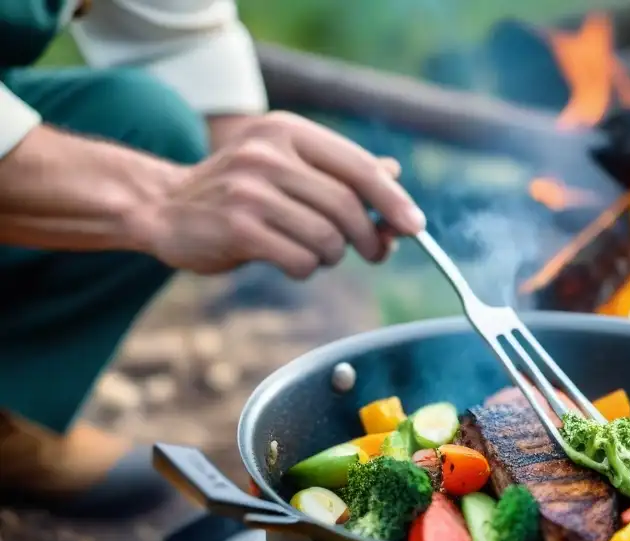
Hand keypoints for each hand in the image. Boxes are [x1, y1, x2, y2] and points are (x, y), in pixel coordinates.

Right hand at [136, 112, 425, 277]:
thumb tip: (395, 176)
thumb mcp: (287, 166)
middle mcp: (269, 154)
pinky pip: (301, 261)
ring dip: (332, 256)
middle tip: (371, 253)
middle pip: (349, 208)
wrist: (163, 206)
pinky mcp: (237, 228)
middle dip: (369, 239)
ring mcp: (250, 190)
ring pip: (328, 239)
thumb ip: (339, 171)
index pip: (358, 167)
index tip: (416, 226)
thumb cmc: (238, 191)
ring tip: (313, 251)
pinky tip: (288, 261)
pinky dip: (305, 269)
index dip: (393, 200)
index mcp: (288, 132)